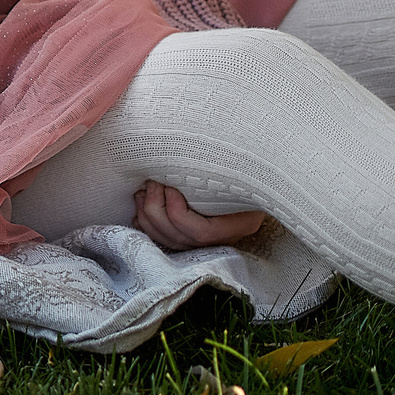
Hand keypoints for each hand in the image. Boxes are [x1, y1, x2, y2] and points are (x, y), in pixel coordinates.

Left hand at [132, 181, 267, 248]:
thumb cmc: (247, 168)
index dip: (178, 212)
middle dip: (156, 209)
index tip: (169, 186)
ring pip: (168, 241)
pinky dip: (145, 224)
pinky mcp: (191, 237)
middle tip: (151, 181)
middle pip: (180, 238)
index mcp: (240, 224)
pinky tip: (141, 204)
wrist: (253, 175)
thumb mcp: (242, 168)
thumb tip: (197, 152)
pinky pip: (162, 239)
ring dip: (147, 214)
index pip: (202, 233)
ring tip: (144, 189)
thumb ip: (223, 168)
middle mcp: (223, 239)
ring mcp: (206, 242)